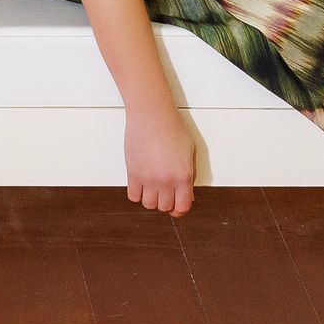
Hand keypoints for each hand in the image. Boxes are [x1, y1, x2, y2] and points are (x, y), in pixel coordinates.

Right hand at [124, 99, 196, 215]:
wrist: (151, 114)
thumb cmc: (172, 127)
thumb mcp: (190, 151)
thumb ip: (190, 174)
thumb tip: (188, 193)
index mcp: (183, 176)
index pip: (182, 207)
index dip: (180, 209)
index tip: (177, 206)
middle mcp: (166, 181)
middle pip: (165, 207)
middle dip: (166, 202)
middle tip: (165, 192)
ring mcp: (148, 179)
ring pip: (148, 205)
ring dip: (151, 198)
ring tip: (152, 187)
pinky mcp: (133, 173)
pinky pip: (133, 196)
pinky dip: (137, 193)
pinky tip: (141, 183)